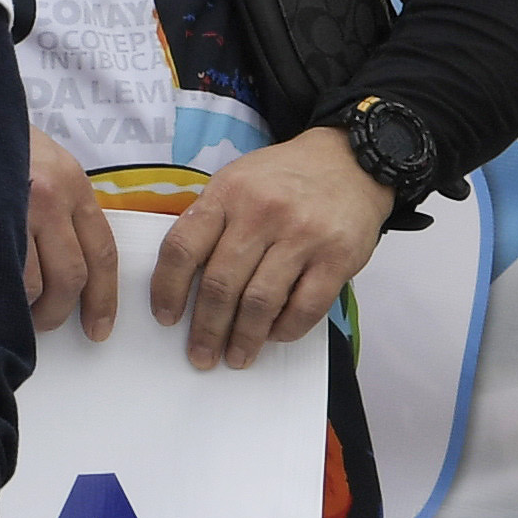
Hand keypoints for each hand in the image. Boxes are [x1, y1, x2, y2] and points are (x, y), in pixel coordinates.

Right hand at [26, 128, 119, 342]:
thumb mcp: (37, 160)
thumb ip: (56, 204)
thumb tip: (61, 258)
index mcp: (71, 182)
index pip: (102, 251)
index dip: (103, 298)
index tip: (99, 328)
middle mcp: (49, 195)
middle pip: (72, 277)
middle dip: (60, 312)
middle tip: (45, 323)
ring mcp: (14, 207)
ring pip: (34, 285)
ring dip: (25, 310)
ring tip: (10, 312)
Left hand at [150, 126, 389, 367]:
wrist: (351, 160)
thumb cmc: (284, 178)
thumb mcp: (237, 181)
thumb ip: (210, 222)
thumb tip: (181, 281)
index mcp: (228, 193)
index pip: (183, 247)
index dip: (167, 289)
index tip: (166, 319)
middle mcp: (262, 212)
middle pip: (220, 284)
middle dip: (206, 329)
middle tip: (201, 356)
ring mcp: (303, 235)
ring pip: (260, 302)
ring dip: (244, 338)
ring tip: (236, 357)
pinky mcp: (338, 257)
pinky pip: (305, 307)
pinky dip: (285, 329)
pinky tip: (274, 336)